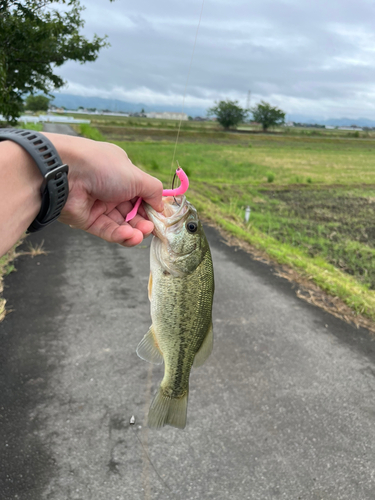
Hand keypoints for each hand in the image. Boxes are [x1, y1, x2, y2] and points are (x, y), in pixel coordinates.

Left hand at [45, 134, 163, 246]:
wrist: (66, 173)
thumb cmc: (102, 167)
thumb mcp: (136, 176)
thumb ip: (154, 191)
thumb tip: (162, 206)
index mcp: (121, 174)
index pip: (142, 193)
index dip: (152, 206)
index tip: (162, 217)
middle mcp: (110, 189)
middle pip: (133, 211)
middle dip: (144, 221)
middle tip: (152, 229)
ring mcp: (99, 205)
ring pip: (122, 224)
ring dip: (134, 231)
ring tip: (141, 234)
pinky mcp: (88, 221)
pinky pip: (108, 231)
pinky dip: (121, 235)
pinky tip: (131, 237)